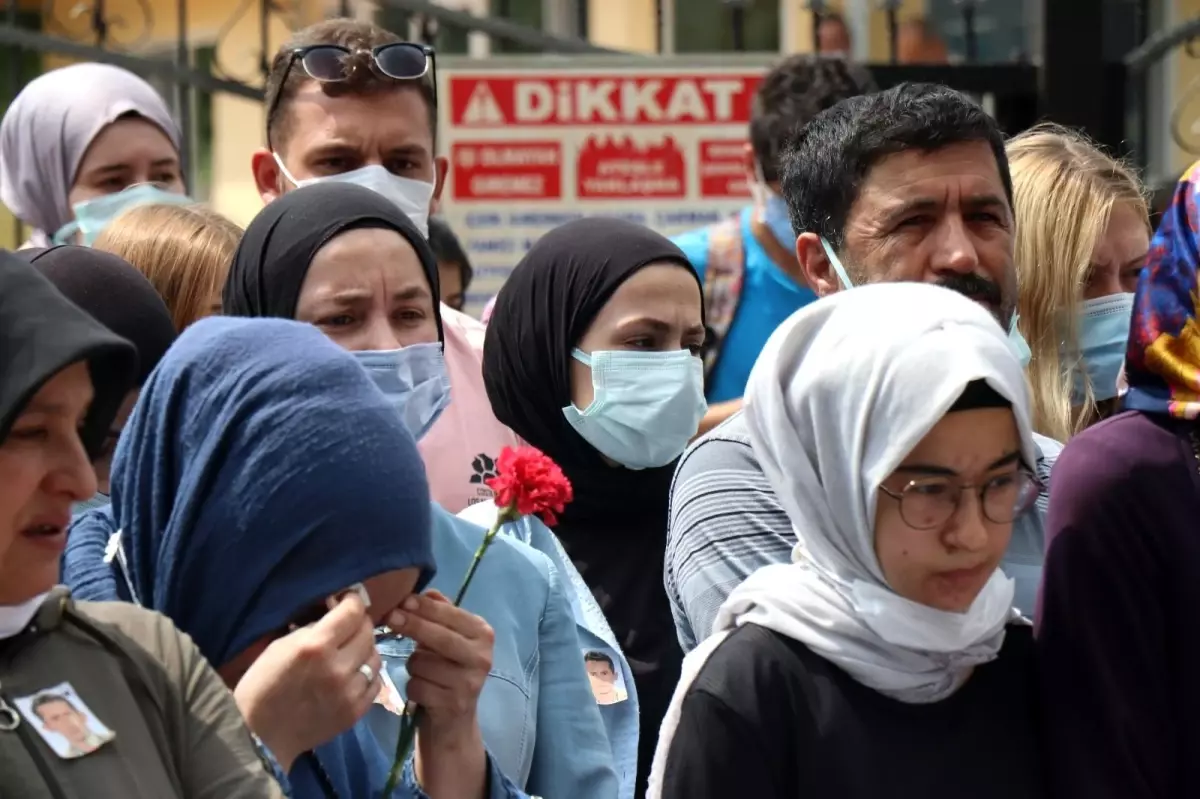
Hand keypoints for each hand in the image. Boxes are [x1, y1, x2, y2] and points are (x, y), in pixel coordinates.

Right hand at [235, 593, 381, 770]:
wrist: (260, 736)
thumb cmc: (262, 687)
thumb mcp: (280, 646)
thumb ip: (312, 629)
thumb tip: (334, 614)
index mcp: (316, 646)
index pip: (352, 612)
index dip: (353, 601)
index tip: (349, 600)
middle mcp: (338, 666)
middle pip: (367, 632)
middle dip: (359, 624)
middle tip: (348, 626)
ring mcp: (350, 691)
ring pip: (375, 657)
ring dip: (365, 650)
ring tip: (351, 652)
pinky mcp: (356, 712)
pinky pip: (375, 683)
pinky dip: (367, 674)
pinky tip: (353, 674)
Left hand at [387, 590, 491, 797]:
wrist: (453, 722)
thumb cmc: (446, 671)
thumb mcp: (447, 639)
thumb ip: (440, 613)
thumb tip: (426, 592)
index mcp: (483, 634)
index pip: (451, 615)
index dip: (425, 608)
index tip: (403, 600)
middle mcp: (482, 657)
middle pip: (439, 637)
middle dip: (412, 625)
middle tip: (390, 617)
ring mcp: (469, 683)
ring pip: (422, 663)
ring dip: (412, 666)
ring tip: (422, 672)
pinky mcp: (453, 705)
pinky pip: (417, 686)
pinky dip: (413, 687)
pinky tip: (423, 691)